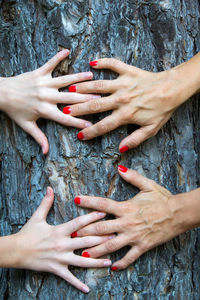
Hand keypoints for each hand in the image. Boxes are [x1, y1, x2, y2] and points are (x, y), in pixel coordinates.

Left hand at [0, 49, 98, 153]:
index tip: (90, 125)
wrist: (1, 93)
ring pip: (65, 80)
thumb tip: (45, 152)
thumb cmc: (14, 111)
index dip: (78, 122)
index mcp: (44, 110)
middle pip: (70, 98)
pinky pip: (50, 63)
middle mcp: (46, 96)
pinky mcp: (39, 73)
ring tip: (92, 77)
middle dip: (86, 99)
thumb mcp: (27, 126)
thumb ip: (38, 138)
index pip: (65, 118)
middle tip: (100, 98)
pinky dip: (58, 57)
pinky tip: (67, 50)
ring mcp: (43, 83)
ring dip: (79, 78)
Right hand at [14, 187, 111, 292]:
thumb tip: (50, 188)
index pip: (79, 223)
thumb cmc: (27, 233)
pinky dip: (78, 284)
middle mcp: (62, 244)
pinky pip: (69, 278)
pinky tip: (88, 289)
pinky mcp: (56, 269)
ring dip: (97, 261)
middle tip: (115, 237)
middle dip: (101, 239)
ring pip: (82, 261)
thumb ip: (46, 202)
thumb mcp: (37, 216)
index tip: (105, 214)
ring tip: (110, 261)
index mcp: (59, 230)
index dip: (92, 217)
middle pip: (86, 241)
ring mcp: (60, 258)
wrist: (16, 251)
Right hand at [64, 58, 197, 151]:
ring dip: (84, 87)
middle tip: (66, 109)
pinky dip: (102, 62)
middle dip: (79, 108)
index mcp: (126, 114)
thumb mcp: (151, 129)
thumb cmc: (162, 109)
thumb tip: (121, 150)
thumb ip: (135, 139)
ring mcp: (124, 83)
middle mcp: (121, 98)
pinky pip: (113, 64)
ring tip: (71, 89)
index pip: (104, 126)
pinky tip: (92, 63)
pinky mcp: (128, 71)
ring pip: (99, 85)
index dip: (90, 132)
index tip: (79, 135)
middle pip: (95, 105)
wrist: (173, 89)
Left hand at [74, 166, 186, 269]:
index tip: (76, 199)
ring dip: (96, 249)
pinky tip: (113, 267)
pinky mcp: (142, 246)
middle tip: (72, 234)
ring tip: (83, 254)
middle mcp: (127, 223)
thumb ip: (132, 177)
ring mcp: (134, 236)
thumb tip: (119, 168)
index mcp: (126, 207)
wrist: (178, 214)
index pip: (103, 204)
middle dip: (85, 231)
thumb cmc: (162, 199)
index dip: (88, 201)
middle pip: (101, 228)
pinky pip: (130, 257)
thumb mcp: (148, 185)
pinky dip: (121, 263)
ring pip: (111, 245)